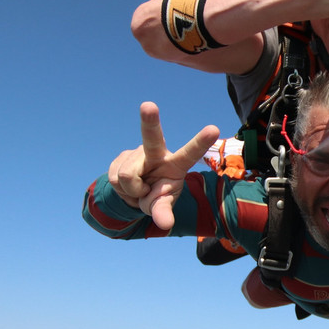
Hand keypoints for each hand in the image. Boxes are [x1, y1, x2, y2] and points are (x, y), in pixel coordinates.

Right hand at [107, 102, 218, 230]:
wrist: (137, 194)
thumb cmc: (158, 196)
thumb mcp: (163, 205)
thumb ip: (164, 212)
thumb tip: (165, 224)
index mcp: (176, 164)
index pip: (190, 153)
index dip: (200, 142)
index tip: (214, 129)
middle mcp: (157, 153)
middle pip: (151, 137)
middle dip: (149, 121)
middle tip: (148, 105)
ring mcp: (137, 154)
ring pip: (127, 175)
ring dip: (131, 190)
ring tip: (140, 190)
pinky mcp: (120, 158)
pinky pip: (115, 179)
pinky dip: (121, 190)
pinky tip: (128, 186)